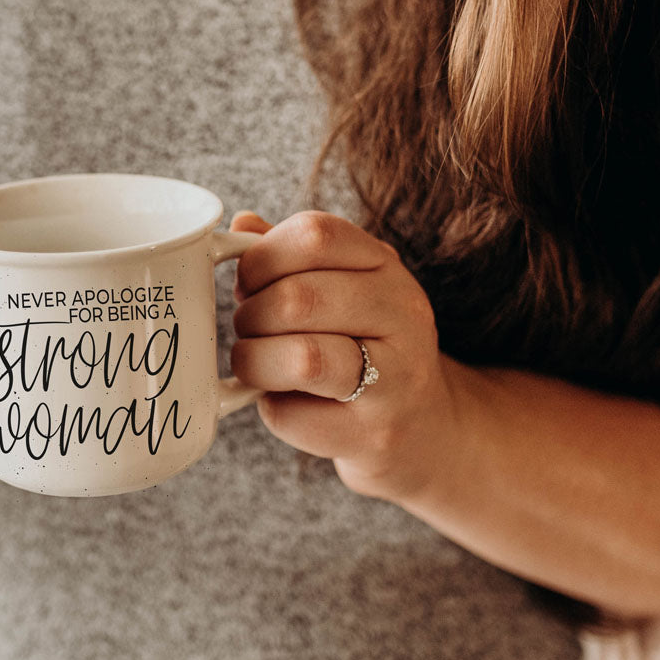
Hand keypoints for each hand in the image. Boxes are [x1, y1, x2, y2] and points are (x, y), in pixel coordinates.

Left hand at [230, 209, 463, 501]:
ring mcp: (397, 377)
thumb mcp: (336, 287)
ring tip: (257, 363)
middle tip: (249, 330)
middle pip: (298, 298)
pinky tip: (286, 402)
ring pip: (302, 358)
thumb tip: (239, 225)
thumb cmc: (360, 345)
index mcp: (385, 265)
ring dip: (256, 361)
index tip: (248, 281)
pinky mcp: (377, 434)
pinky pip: (294, 415)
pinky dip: (271, 409)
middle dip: (251, 317)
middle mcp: (403, 313)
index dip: (262, 257)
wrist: (420, 425)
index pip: (315, 235)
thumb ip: (289, 255)